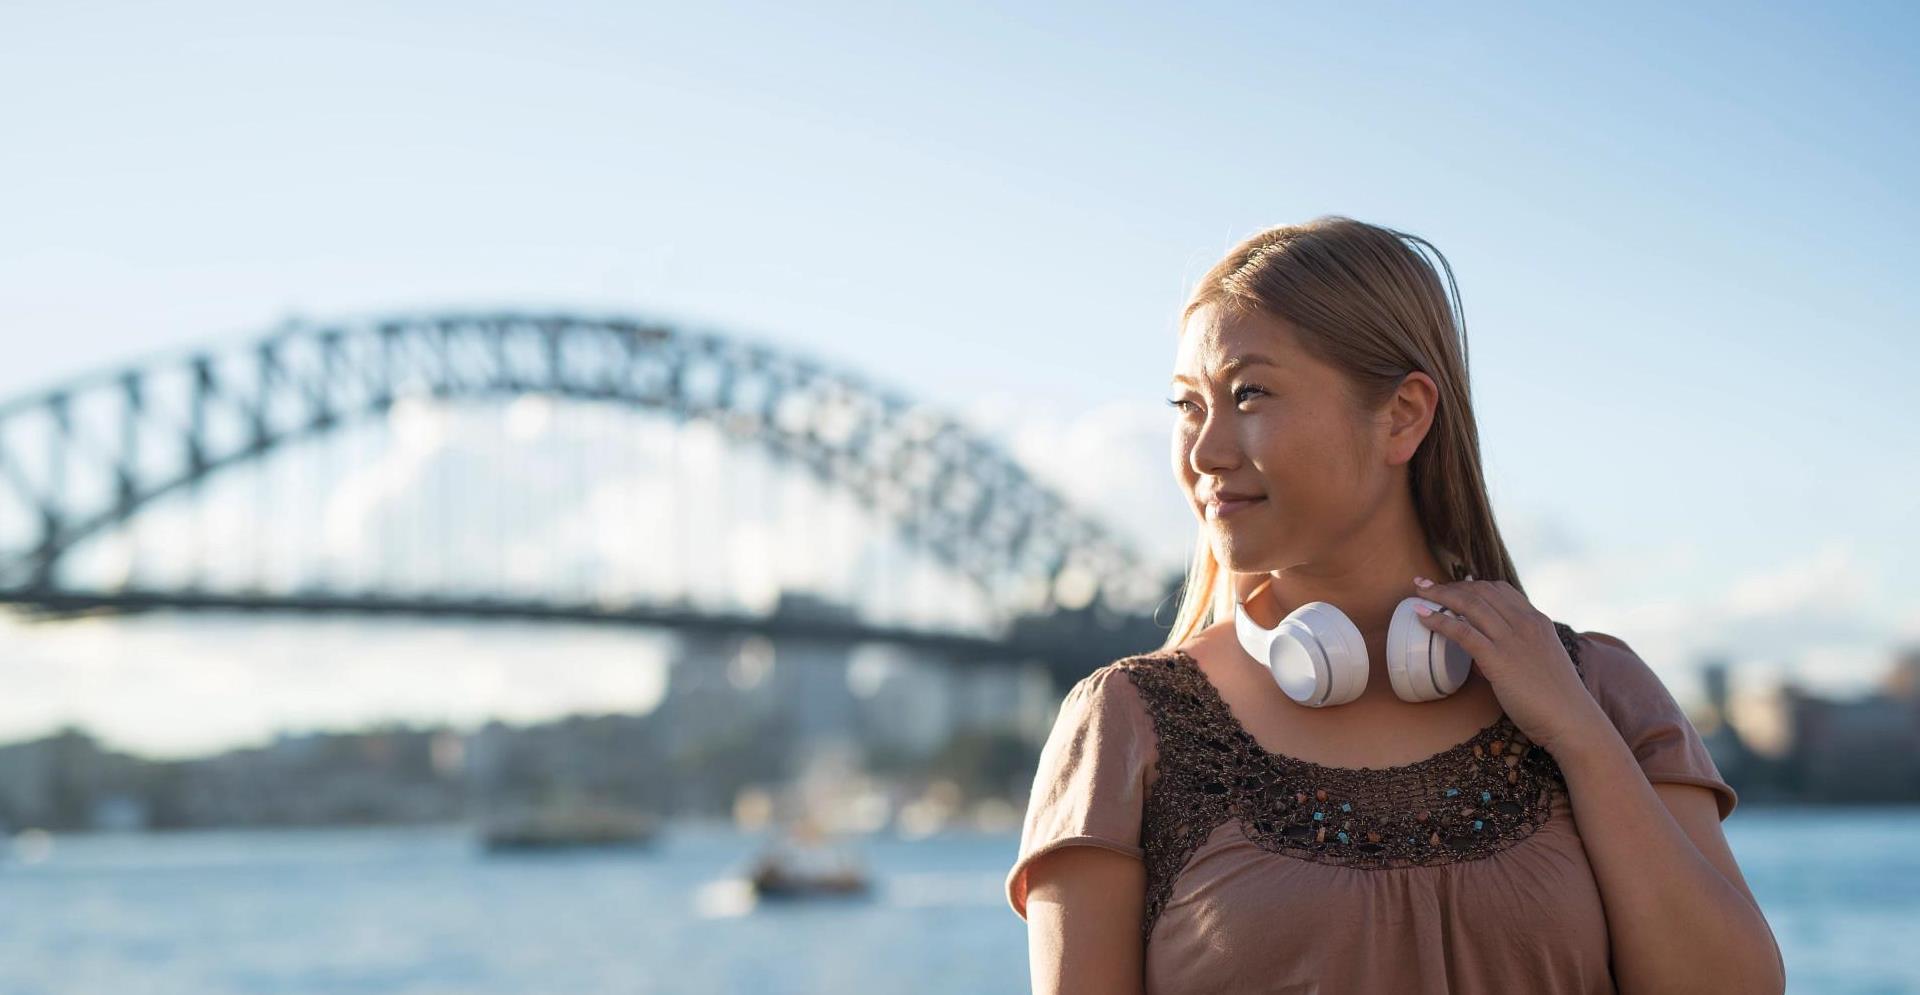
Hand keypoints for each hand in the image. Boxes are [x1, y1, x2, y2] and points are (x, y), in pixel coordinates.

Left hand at [1409, 576, 1603, 756]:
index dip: (1471, 584)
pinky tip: (1423, 617)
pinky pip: (1463, 631)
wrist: (1572, 720)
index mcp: (1537, 621)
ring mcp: (1512, 640)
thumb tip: (1482, 654)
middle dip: (1449, 585)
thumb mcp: (1539, 661)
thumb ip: (1515, 650)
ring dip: (1439, 596)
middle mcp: (1525, 623)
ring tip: (1418, 593)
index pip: (1500, 589)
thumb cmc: (1555, 699)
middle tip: (1424, 584)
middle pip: (1480, 592)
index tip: (1452, 585)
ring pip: (1469, 605)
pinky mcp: (1499, 659)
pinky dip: (1440, 620)